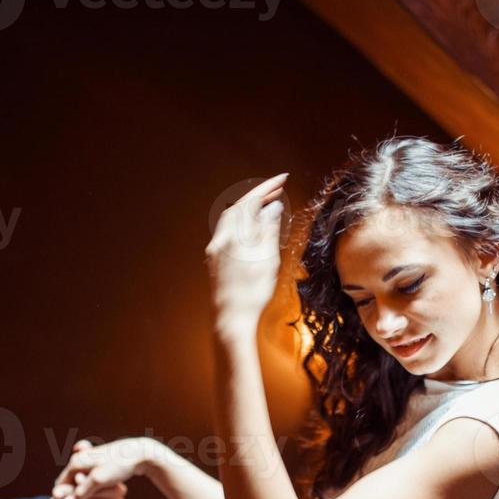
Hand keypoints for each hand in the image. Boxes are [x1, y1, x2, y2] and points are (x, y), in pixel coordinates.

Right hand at [49, 439, 133, 498]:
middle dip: (71, 498)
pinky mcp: (100, 463)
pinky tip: (98, 498)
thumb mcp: (98, 480)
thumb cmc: (118, 465)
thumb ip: (80, 494)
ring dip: (81, 495)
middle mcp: (80, 459)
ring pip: (80, 482)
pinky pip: (90, 479)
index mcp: (76, 462)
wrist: (139, 452)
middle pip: (69, 483)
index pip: (60, 484)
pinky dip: (91, 489)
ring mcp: (90, 460)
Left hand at [205, 172, 288, 338]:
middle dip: (258, 196)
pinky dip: (244, 224)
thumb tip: (272, 207)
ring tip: (268, 206)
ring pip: (232, 220)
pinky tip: (254, 228)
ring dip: (250, 210)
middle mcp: (220, 240)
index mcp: (233, 237)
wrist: (231, 320)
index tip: (282, 179)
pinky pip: (230, 233)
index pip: (250, 202)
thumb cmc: (251, 294)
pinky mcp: (216, 260)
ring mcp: (216, 250)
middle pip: (238, 208)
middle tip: (277, 190)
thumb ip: (268, 230)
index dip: (266, 188)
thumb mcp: (266, 260)